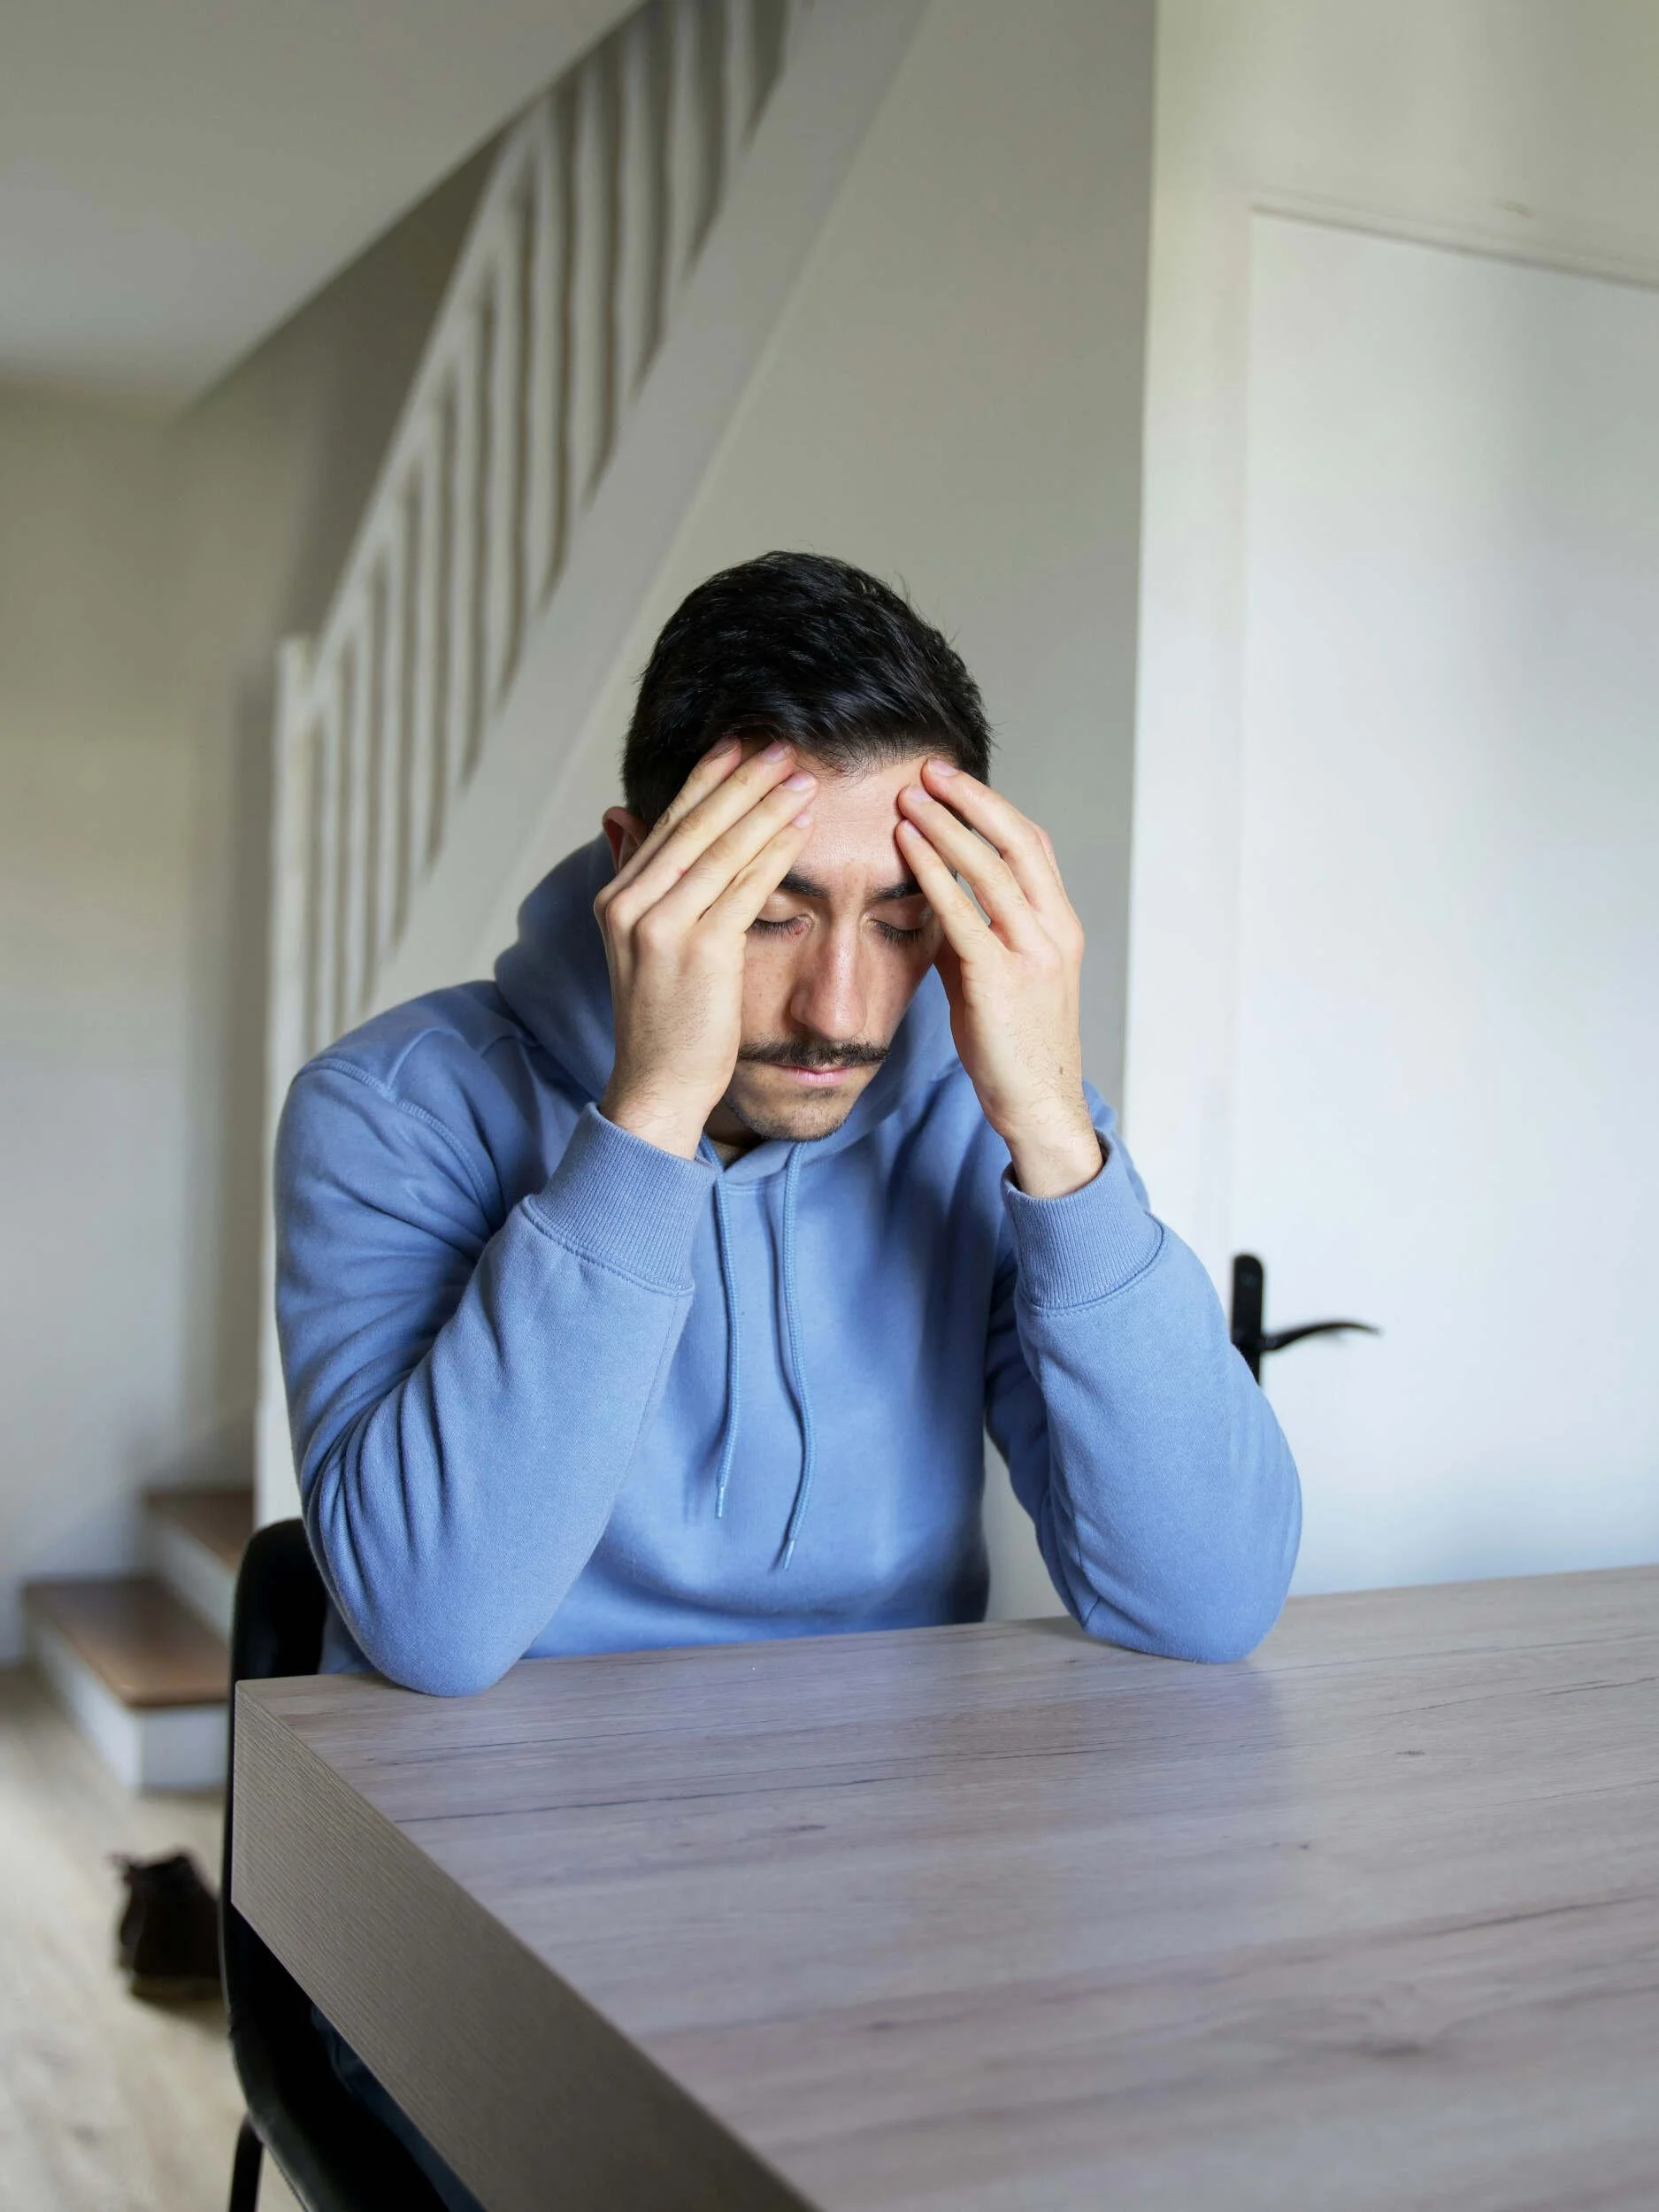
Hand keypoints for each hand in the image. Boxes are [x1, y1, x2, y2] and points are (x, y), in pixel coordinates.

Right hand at [594, 739, 816, 1157]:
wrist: (656, 1084)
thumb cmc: (663, 1019)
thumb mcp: (638, 942)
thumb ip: (636, 877)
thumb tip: (617, 814)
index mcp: (617, 897)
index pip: (668, 822)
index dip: (706, 779)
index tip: (739, 743)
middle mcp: (630, 904)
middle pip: (695, 825)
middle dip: (742, 780)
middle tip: (781, 744)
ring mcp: (661, 925)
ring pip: (722, 849)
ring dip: (767, 807)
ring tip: (803, 776)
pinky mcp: (698, 949)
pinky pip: (744, 887)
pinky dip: (774, 852)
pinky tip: (800, 827)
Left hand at [896, 761, 1100, 1197]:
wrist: (1038, 1105)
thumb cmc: (1012, 1045)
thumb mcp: (995, 978)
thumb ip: (971, 936)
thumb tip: (931, 901)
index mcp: (1059, 925)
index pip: (1031, 844)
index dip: (992, 806)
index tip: (952, 780)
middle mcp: (1054, 930)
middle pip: (1017, 841)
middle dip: (971, 799)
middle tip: (928, 769)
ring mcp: (1033, 953)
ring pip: (992, 868)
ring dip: (947, 827)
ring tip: (908, 799)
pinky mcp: (1001, 979)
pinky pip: (965, 913)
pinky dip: (936, 873)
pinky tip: (908, 848)